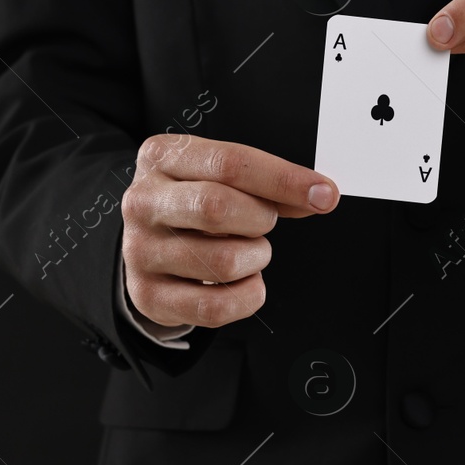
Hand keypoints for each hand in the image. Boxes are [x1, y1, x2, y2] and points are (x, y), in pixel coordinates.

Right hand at [120, 134, 338, 327]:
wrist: (150, 242)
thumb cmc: (195, 202)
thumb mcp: (224, 178)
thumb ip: (270, 185)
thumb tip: (320, 195)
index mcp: (163, 157)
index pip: (230, 163)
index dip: (284, 180)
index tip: (324, 194)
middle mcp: (143, 201)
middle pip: (217, 208)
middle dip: (260, 220)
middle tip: (264, 223)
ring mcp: (140, 250)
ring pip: (223, 262)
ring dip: (255, 259)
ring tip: (246, 251)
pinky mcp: (148, 294)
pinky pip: (215, 306)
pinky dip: (247, 297)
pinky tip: (245, 283)